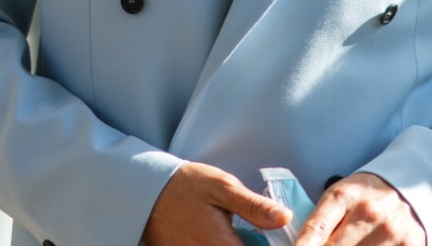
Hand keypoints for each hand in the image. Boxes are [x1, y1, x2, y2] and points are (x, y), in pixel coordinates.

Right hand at [143, 161, 291, 245]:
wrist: (147, 193)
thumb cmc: (184, 187)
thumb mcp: (222, 187)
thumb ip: (254, 206)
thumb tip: (285, 218)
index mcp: (222, 245)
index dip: (271, 243)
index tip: (279, 235)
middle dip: (257, 242)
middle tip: (264, 230)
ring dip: (245, 242)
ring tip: (244, 230)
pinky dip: (228, 243)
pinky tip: (232, 234)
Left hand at [293, 172, 423, 245]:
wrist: (407, 188)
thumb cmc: (364, 195)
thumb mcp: (339, 196)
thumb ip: (320, 222)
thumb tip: (294, 246)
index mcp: (344, 196)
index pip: (315, 231)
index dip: (301, 248)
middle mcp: (368, 213)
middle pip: (334, 249)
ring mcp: (390, 231)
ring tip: (345, 245)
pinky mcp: (410, 244)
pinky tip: (363, 247)